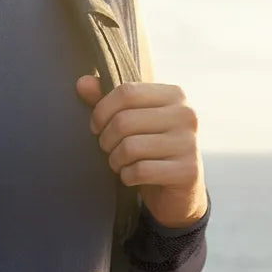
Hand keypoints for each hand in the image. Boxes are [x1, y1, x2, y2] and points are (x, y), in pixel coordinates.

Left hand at [75, 76, 207, 228]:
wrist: (177, 189)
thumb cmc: (148, 148)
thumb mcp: (129, 121)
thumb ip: (106, 100)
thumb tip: (82, 82)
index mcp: (173, 95)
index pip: (125, 92)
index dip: (101, 111)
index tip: (97, 126)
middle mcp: (186, 115)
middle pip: (124, 121)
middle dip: (106, 140)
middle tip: (109, 149)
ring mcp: (189, 143)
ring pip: (130, 147)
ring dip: (116, 160)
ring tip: (121, 163)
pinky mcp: (187, 170)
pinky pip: (140, 171)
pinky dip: (127, 177)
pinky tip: (133, 177)